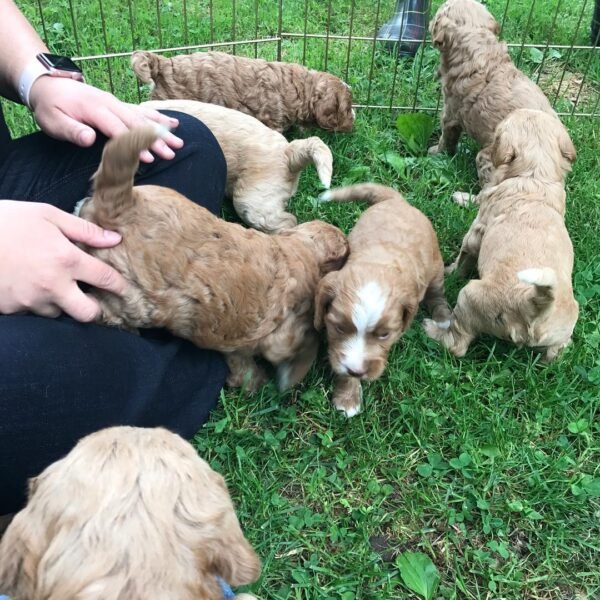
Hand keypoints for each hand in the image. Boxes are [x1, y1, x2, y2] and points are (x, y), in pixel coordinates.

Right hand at [0, 201, 127, 321]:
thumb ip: (84, 230)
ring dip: (61, 303)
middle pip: (88, 313)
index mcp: (66, 259)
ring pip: (59, 314)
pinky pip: (32, 312)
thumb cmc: (5, 220)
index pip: (106, 279)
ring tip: (52, 285)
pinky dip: (35, 303)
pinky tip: (29, 286)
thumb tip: (115, 239)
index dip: (120, 286)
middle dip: (94, 308)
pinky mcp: (11, 309)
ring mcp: (30, 300)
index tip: (124, 288)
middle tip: (91, 298)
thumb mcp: (46, 214)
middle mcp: (53, 285)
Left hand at [28, 76, 183, 161]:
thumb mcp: (53, 121)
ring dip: (162, 130)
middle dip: (156, 139)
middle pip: (137, 123)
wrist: (48, 84)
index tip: (149, 158)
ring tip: (179, 143)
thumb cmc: (50, 107)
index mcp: (95, 109)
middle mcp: (110, 104)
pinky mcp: (119, 104)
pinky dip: (158, 117)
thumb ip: (72, 130)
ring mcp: (116, 103)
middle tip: (172, 153)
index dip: (134, 144)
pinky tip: (173, 123)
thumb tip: (90, 138)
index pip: (119, 129)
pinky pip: (142, 110)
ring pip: (143, 117)